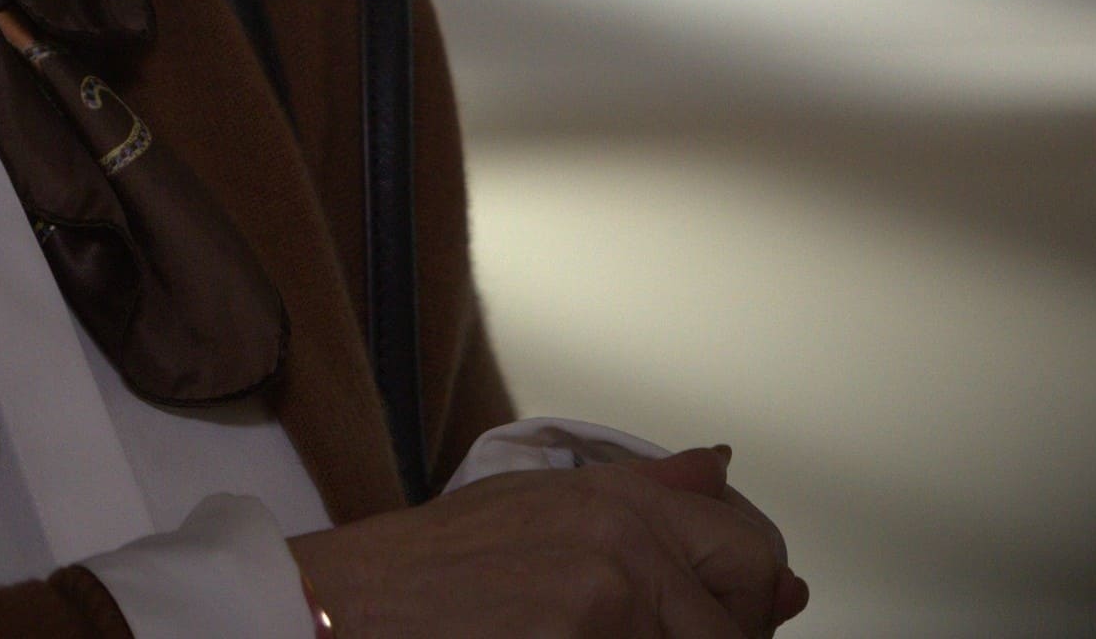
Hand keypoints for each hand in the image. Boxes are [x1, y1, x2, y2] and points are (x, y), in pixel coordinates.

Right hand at [288, 446, 806, 638]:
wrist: (344, 611)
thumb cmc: (421, 571)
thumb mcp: (535, 506)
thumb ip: (640, 495)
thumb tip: (723, 473)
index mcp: (618, 498)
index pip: (751, 552)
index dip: (747, 602)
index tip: (724, 618)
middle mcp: (625, 536)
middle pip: (743, 613)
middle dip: (721, 635)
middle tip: (646, 633)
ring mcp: (610, 596)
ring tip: (572, 632)